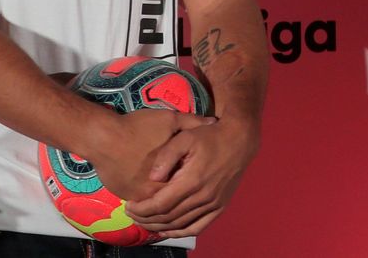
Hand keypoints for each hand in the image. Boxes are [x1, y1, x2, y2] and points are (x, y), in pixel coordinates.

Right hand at [84, 107, 210, 206]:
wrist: (103, 137)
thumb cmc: (138, 128)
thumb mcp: (170, 119)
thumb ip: (193, 122)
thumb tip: (213, 123)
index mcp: (171, 177)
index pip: (188, 187)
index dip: (194, 181)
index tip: (199, 175)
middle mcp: (154, 192)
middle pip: (173, 201)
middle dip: (180, 197)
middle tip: (187, 189)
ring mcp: (137, 196)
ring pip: (156, 206)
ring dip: (163, 203)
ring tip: (171, 195)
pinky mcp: (123, 195)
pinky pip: (141, 204)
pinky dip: (148, 201)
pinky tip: (153, 194)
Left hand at [123, 115, 259, 236]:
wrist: (239, 140)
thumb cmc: (210, 136)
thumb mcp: (185, 137)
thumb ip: (166, 156)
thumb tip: (151, 177)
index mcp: (192, 180)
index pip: (160, 204)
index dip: (141, 209)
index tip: (128, 205)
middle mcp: (203, 196)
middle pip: (168, 217)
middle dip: (145, 218)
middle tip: (131, 213)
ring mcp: (213, 204)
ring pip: (180, 224)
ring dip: (159, 226)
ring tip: (144, 221)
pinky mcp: (220, 206)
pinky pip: (197, 227)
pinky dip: (180, 231)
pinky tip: (167, 229)